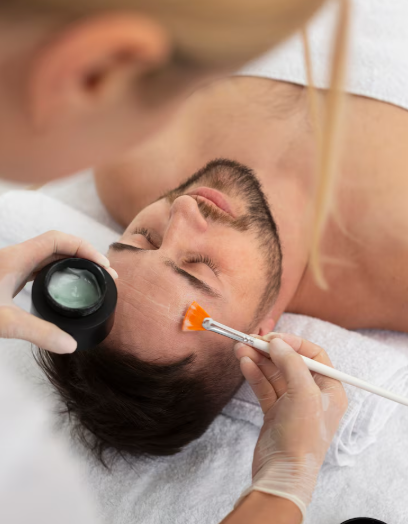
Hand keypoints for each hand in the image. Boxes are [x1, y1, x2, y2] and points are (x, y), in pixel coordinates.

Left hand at [0, 231, 117, 353]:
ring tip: (90, 278)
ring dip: (71, 263)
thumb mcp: (4, 322)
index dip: (84, 248)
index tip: (102, 264)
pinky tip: (61, 288)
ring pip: (48, 257)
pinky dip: (56, 273)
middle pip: (58, 246)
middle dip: (84, 256)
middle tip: (104, 274)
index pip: (59, 240)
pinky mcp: (6, 277)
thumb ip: (38, 332)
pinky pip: (38, 269)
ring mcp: (10, 267)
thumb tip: (71, 345)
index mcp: (18, 258)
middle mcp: (16, 257)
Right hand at [234, 333, 347, 521]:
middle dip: (269, 350)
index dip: (294, 343)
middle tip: (250, 340)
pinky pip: (264, 386)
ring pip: (273, 373)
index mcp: (330, 390)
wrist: (283, 473)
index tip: (274, 338)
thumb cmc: (302, 437)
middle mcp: (312, 394)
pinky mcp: (274, 411)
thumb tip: (277, 342)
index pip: (314, 355)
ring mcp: (292, 403)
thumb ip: (291, 363)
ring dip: (257, 359)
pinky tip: (244, 363)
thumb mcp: (303, 393)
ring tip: (240, 348)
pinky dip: (254, 373)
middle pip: (290, 362)